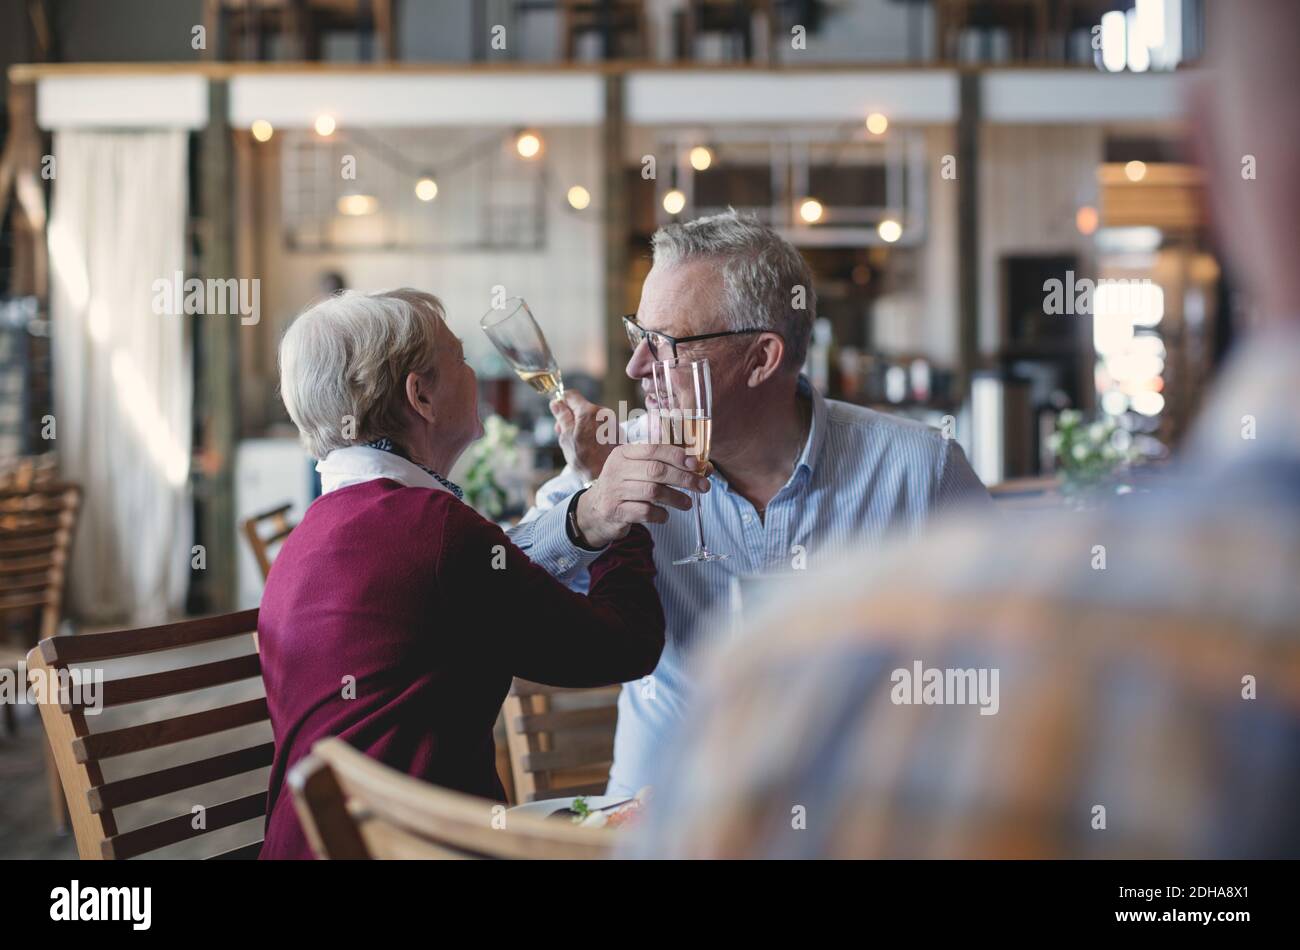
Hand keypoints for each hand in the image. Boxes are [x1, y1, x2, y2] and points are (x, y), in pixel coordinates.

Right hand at [551, 391, 614, 482]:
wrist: (607, 477)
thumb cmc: (585, 460)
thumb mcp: (566, 439)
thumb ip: (562, 418)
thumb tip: (556, 403)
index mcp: (588, 412)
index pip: (571, 395)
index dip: (561, 402)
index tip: (558, 412)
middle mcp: (602, 412)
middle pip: (581, 406)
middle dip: (571, 417)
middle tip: (563, 433)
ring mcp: (611, 421)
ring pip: (590, 416)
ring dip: (581, 425)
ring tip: (577, 443)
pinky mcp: (617, 430)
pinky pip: (599, 424)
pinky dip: (592, 431)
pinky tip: (589, 446)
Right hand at [574, 443, 711, 547]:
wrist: (595, 511)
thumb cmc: (625, 487)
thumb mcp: (638, 470)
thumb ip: (668, 466)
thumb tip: (705, 468)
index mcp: (624, 453)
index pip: (653, 449)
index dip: (677, 456)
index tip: (696, 464)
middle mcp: (617, 469)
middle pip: (656, 470)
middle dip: (684, 478)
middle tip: (703, 486)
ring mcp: (614, 491)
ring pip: (652, 492)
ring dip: (676, 498)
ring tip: (687, 503)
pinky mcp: (615, 511)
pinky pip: (645, 512)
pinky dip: (660, 515)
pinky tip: (665, 515)